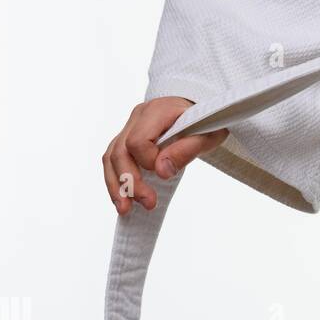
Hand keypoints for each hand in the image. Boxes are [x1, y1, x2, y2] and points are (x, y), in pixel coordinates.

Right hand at [101, 97, 227, 214]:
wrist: (200, 111)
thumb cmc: (205, 122)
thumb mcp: (208, 135)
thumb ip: (187, 150)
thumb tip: (161, 171)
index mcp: (158, 110)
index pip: (138, 140)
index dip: (148, 161)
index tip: (167, 172)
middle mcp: (138, 116)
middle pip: (120, 151)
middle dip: (131, 181)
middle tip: (148, 203)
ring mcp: (130, 127)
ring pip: (111, 157)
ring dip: (117, 185)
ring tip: (125, 209)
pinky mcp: (127, 139)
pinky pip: (113, 160)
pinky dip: (116, 181)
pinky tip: (123, 199)